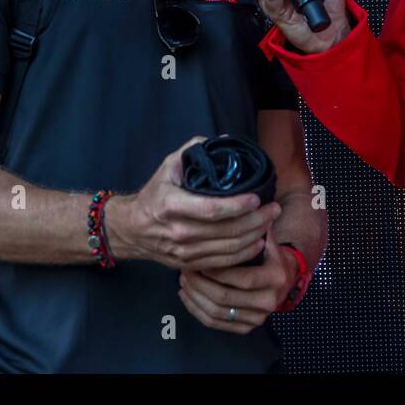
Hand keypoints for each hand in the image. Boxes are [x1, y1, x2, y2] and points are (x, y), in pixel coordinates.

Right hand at [105, 135, 280, 269]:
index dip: (237, 205)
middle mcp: (178, 231)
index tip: (256, 198)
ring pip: (228, 248)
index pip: (211, 209)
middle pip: (225, 231)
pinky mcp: (189, 264)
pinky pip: (222, 262)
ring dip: (254, 235)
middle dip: (255, 220)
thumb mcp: (168, 166)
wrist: (131, 229)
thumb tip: (222, 140)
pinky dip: (244, 253)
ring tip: (269, 222)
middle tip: (273, 208)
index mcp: (171, 205)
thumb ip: (194, 150)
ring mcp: (184, 251)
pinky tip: (257, 242)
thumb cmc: (154, 194)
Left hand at [177, 227, 296, 334]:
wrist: (284, 278)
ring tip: (183, 278)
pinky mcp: (246, 327)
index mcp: (275, 277)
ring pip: (217, 311)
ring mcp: (258, 317)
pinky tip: (186, 295)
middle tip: (185, 268)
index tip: (199, 255)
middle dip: (201, 283)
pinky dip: (196, 309)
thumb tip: (243, 204)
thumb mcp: (268, 238)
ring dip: (195, 295)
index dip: (217, 269)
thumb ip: (255, 224)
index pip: (241, 277)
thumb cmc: (270, 253)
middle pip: (225, 297)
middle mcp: (269, 301)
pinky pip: (215, 322)